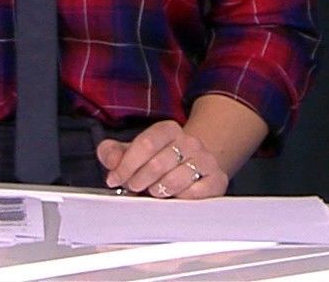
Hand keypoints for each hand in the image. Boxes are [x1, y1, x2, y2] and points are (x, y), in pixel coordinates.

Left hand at [97, 120, 226, 199]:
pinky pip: (195, 193)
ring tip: (154, 191)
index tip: (114, 179)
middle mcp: (190, 141)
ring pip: (176, 180)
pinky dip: (180, 199)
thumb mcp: (131, 153)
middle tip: (134, 187)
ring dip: (158, 191)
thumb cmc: (157, 161)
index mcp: (169, 129)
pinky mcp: (216, 179)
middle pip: (158, 163)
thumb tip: (111, 161)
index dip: (126, 165)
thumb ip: (113, 153)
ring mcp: (206, 159)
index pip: (145, 143)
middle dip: (139, 180)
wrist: (193, 167)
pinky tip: (174, 197)